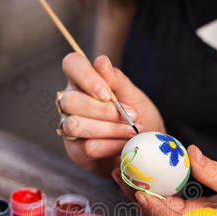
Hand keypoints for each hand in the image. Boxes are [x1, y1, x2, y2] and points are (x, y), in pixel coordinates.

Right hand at [59, 53, 164, 175]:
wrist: (146, 147)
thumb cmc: (137, 117)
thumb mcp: (134, 96)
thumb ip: (117, 80)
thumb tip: (101, 61)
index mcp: (83, 81)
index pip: (71, 64)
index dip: (86, 77)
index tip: (107, 94)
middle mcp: (71, 102)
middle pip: (70, 100)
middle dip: (102, 110)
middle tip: (131, 115)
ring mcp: (70, 127)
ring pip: (75, 125)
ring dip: (109, 129)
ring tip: (132, 130)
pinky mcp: (76, 151)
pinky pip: (87, 147)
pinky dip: (111, 145)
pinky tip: (125, 144)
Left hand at [113, 145, 216, 215]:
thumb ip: (216, 171)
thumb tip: (192, 152)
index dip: (152, 206)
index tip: (136, 188)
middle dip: (138, 195)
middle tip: (120, 170)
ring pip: (162, 211)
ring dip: (144, 190)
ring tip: (125, 167)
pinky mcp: (200, 212)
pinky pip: (174, 203)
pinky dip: (159, 188)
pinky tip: (148, 170)